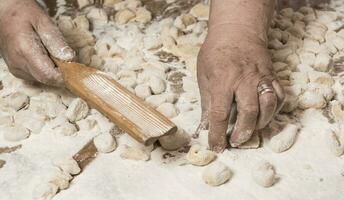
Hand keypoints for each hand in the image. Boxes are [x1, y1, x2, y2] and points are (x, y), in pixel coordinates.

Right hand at [0, 0, 74, 86]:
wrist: (3, 13)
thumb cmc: (25, 14)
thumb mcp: (44, 21)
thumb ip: (56, 40)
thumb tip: (70, 58)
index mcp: (25, 50)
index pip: (48, 74)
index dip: (64, 75)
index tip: (76, 69)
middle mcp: (18, 63)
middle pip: (46, 79)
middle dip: (61, 74)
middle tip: (70, 61)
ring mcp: (16, 68)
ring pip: (42, 80)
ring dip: (53, 72)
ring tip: (55, 55)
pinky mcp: (17, 71)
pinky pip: (36, 77)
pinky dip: (46, 70)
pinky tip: (47, 58)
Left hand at [197, 25, 284, 151]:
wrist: (237, 31)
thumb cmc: (215, 53)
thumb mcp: (203, 75)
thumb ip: (207, 101)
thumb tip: (205, 126)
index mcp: (222, 79)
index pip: (220, 113)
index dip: (217, 133)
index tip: (216, 146)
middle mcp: (244, 79)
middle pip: (249, 110)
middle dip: (243, 131)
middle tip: (236, 141)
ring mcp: (261, 76)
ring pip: (268, 104)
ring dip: (261, 122)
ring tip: (251, 130)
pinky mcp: (272, 75)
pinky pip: (279, 95)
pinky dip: (274, 109)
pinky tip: (265, 116)